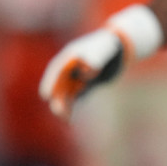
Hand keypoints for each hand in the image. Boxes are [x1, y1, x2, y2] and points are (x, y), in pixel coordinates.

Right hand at [39, 4, 162, 118]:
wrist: (120, 48)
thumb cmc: (110, 46)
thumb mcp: (104, 50)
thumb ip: (96, 59)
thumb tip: (86, 71)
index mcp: (70, 56)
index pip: (57, 70)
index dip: (50, 82)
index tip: (46, 95)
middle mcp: (70, 68)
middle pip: (59, 84)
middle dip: (57, 97)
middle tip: (58, 111)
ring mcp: (76, 76)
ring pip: (66, 93)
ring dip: (63, 105)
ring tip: (65, 118)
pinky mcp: (83, 85)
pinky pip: (75, 97)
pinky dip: (72, 106)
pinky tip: (70, 119)